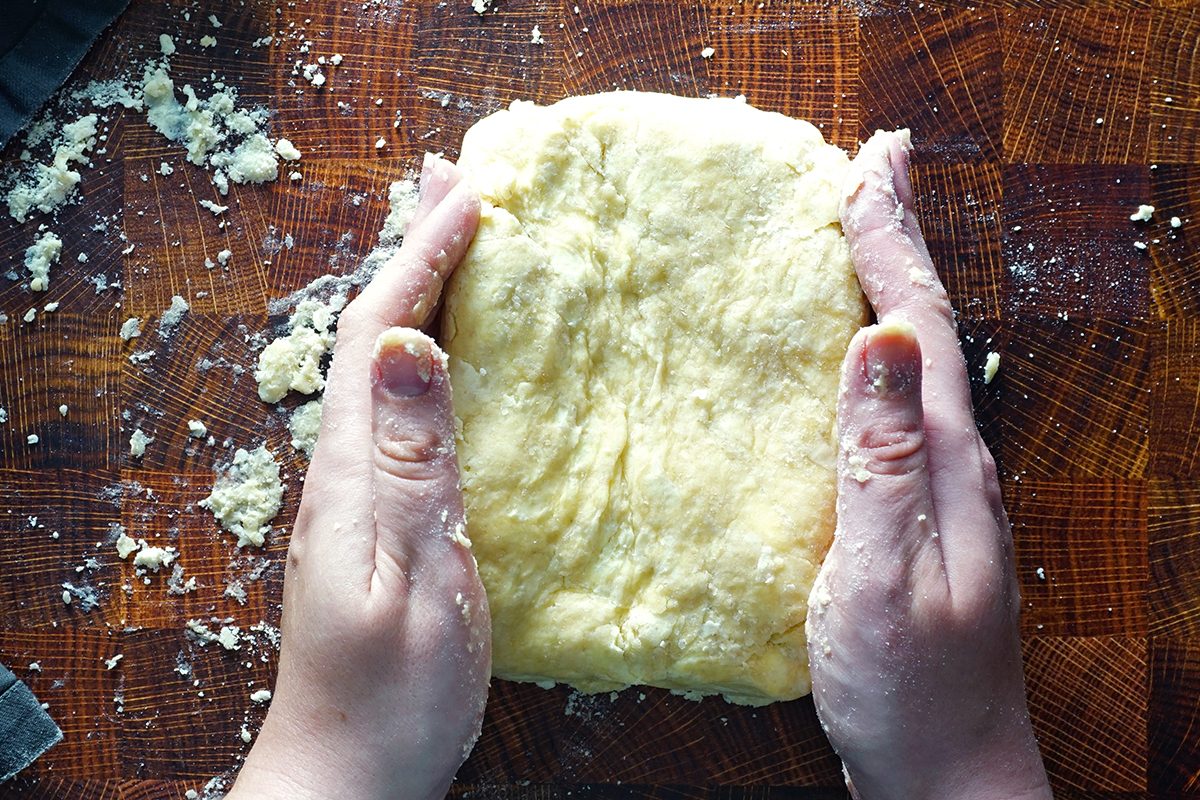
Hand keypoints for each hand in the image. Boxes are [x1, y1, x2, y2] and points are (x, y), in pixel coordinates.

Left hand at [228, 155, 490, 799]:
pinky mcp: (391, 516)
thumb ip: (411, 466)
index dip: (422, 258)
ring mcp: (367, 492)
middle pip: (377, 335)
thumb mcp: (409, 577)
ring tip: (459, 241)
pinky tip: (462, 354)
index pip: (382, 334)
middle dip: (415, 252)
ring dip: (425, 294)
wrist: (350, 768)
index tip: (471, 196)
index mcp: (354, 469)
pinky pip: (413, 409)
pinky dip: (439, 355)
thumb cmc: (389, 691)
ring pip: (394, 366)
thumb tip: (407, 346)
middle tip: (454, 181)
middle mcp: (351, 466)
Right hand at [805, 131, 1050, 799]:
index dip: (889, 241)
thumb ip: (881, 459)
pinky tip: (851, 353)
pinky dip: (872, 350)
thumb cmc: (909, 687)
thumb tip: (874, 338)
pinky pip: (894, 403)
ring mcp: (937, 489)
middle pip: (922, 327)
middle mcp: (952, 460)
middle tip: (873, 166)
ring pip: (911, 359)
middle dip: (898, 239)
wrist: (949, 772)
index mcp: (944, 460)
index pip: (914, 325)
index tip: (866, 166)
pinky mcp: (913, 513)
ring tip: (862, 234)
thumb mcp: (883, 575)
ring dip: (889, 285)